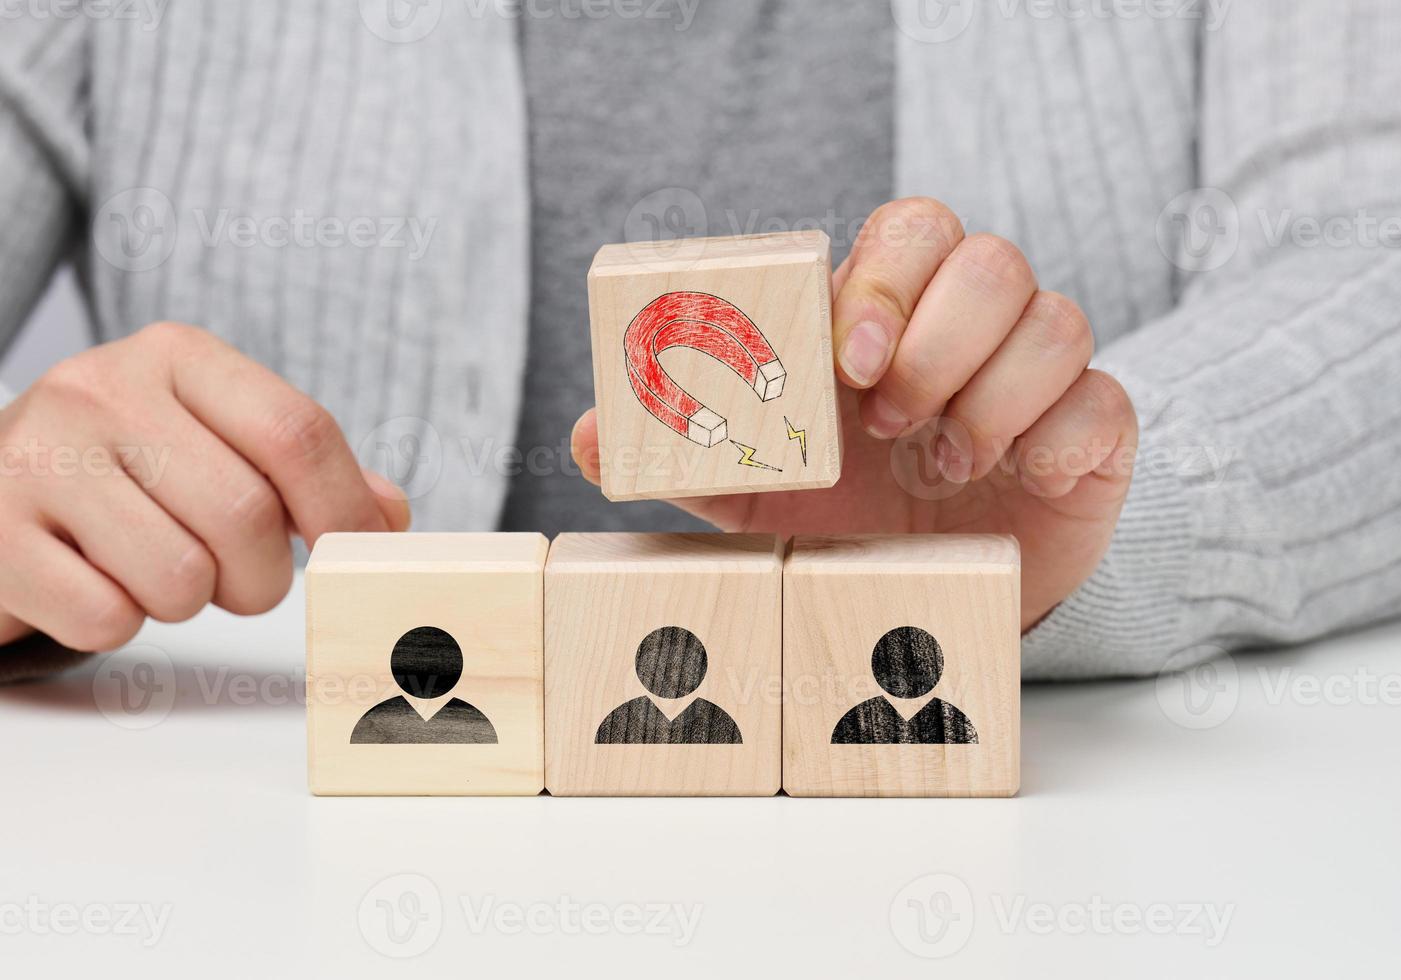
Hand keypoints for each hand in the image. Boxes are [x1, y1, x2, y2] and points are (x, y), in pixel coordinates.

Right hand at [0, 323, 409, 649]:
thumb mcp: (215, 438)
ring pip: (181, 579)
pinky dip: (118, 624)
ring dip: (189, 602)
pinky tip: (95, 580)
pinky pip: (107, 619)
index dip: (344, 509)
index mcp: (177, 355)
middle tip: (239, 579)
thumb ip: (306, 469)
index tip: (359, 553)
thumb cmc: (126, 468)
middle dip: (263, 577)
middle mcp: (102, 390)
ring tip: (156, 570)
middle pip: (247, 516)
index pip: (296, 430)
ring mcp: (38, 459)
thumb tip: (389, 514)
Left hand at [571, 198, 1137, 629]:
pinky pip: (1104, 403)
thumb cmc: (849, 525)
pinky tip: (1014, 482)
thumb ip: (691, 456)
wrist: (937, 600)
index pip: (910, 232)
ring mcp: (1040, 379)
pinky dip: (1056, 440)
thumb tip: (588, 435)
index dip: (883, 281)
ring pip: (1058, 320)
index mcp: (892, 320)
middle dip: (936, 338)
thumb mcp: (759, 496)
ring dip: (992, 397)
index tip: (844, 360)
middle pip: (991, 259)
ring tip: (940, 468)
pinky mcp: (1094, 434)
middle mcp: (972, 332)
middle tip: (889, 420)